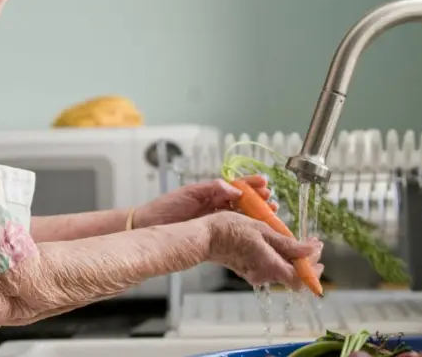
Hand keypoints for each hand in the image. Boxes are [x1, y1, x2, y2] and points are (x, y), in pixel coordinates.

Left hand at [134, 175, 274, 228]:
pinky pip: (232, 233)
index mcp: (212, 193)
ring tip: (270, 215)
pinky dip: (245, 232)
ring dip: (257, 216)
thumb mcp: (190, 193)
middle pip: (244, 202)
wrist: (149, 226)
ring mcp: (215, 221)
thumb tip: (235, 189)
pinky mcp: (212, 236)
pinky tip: (256, 233)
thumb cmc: (166, 207)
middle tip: (272, 202)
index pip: (237, 186)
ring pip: (242, 217)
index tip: (265, 184)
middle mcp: (216, 206)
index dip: (252, 185)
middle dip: (260, 201)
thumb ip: (213, 189)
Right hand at [203, 211, 322, 289]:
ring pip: (282, 269)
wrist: (204, 237)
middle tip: (311, 243)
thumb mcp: (262, 230)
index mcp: (269, 266)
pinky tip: (277, 241)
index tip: (318, 249)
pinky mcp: (248, 269)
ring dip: (292, 256)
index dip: (313, 268)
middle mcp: (263, 275)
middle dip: (306, 260)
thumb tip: (311, 251)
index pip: (300, 279)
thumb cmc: (230, 229)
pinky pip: (270, 266)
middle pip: (293, 275)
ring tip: (295, 239)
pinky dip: (279, 256)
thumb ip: (287, 244)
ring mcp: (254, 273)